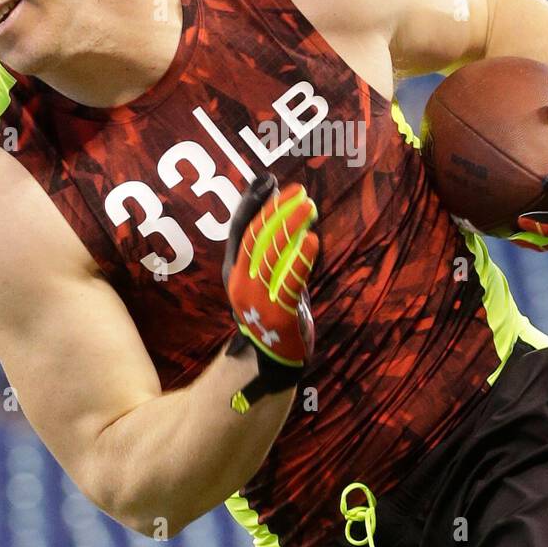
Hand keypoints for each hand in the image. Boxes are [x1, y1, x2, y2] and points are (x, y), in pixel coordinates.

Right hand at [222, 171, 319, 412]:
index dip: (253, 203)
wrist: (271, 366)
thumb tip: (283, 212)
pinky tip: (313, 241)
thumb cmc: (274, 317)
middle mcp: (239, 284)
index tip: (268, 180)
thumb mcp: (267, 280)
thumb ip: (271, 251)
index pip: (240, 230)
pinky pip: (288, 283)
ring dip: (290, 227)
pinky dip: (300, 261)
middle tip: (299, 191)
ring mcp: (255, 301)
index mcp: (234, 273)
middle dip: (276, 210)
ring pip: (271, 256)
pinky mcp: (275, 316)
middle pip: (255, 238)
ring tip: (310, 206)